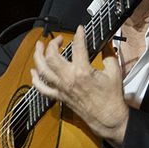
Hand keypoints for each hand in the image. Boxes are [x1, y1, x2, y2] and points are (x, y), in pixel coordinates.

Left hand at [28, 25, 129, 146]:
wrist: (108, 118)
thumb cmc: (112, 97)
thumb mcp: (115, 73)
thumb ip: (109, 56)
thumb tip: (106, 44)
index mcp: (83, 71)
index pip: (77, 47)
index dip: (78, 35)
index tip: (79, 30)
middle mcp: (68, 79)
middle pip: (51, 57)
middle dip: (52, 44)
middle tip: (57, 39)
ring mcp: (61, 88)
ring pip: (42, 70)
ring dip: (38, 56)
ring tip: (38, 47)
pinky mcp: (59, 96)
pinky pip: (42, 88)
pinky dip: (35, 79)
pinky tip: (34, 71)